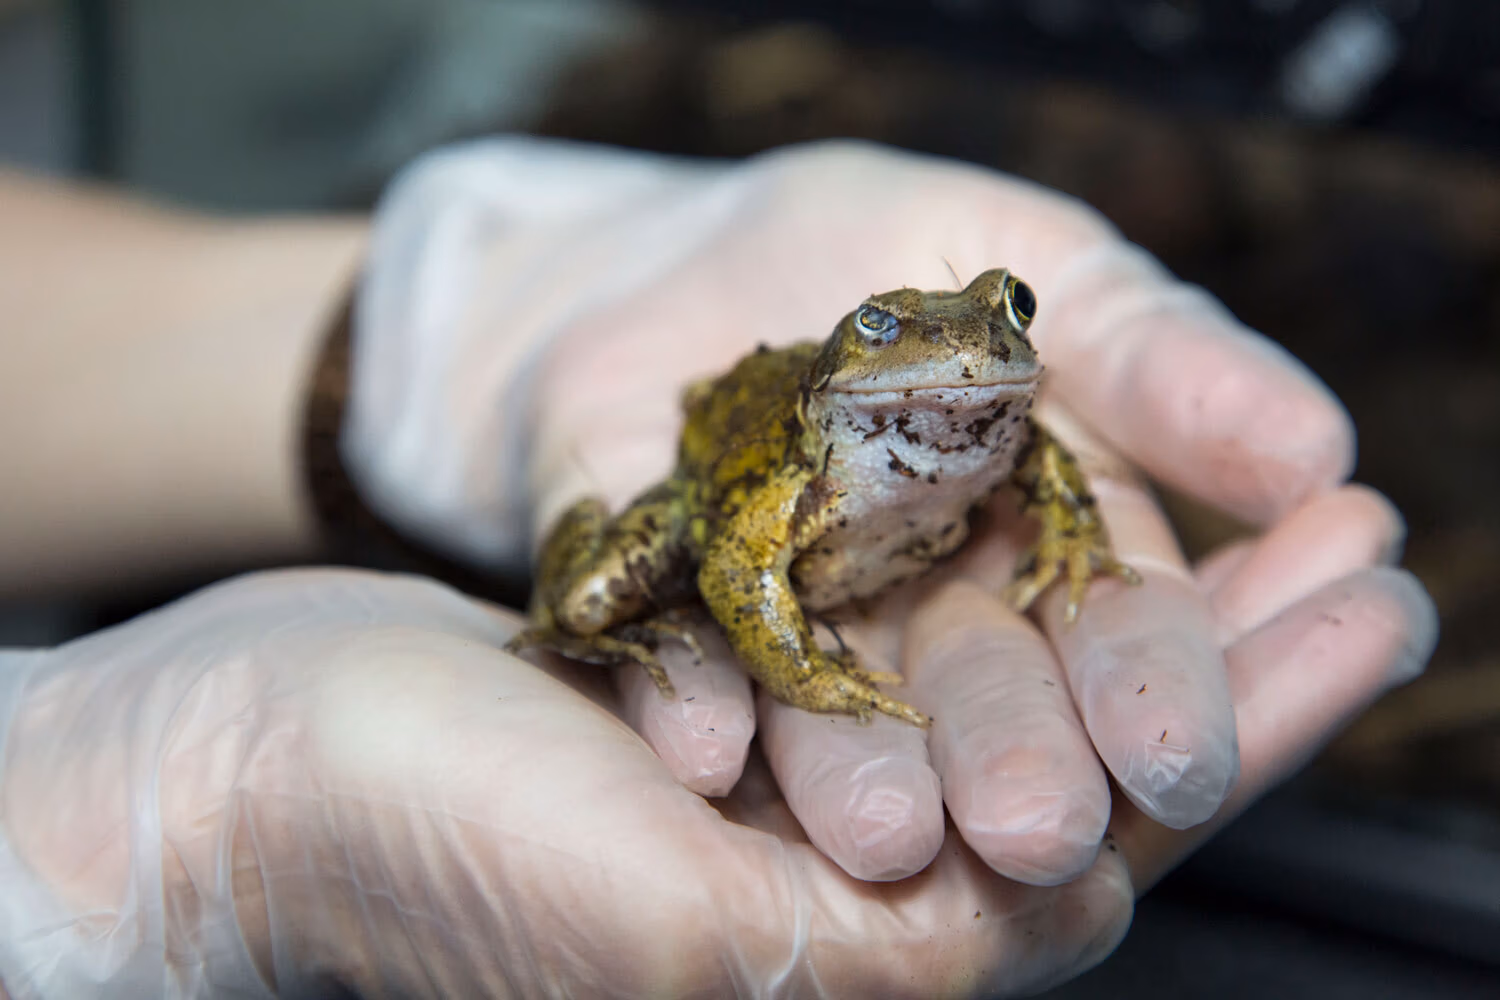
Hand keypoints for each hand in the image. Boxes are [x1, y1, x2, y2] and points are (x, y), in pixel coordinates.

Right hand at [0, 560, 1430, 996]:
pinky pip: (927, 643)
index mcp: (859, 966)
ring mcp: (806, 802)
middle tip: (1366, 535)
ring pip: (1029, 696)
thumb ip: (879, 953)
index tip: (1373, 598)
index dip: (1261, 726)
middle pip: (1101, 768)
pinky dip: (1018, 573)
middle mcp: (854, 899)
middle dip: (1245, 654)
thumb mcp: (664, 933)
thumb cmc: (424, 854)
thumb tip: (1073, 907)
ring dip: (1150, 599)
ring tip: (1270, 506)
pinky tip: (1073, 510)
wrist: (258, 763)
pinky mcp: (755, 719)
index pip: (1119, 847)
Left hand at [340, 135, 1434, 879]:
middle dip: (1010, 755)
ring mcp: (786, 620)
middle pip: (975, 690)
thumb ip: (1161, 357)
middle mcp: (919, 608)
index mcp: (1039, 538)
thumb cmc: (885, 257)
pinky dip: (689, 699)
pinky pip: (672, 659)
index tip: (1179, 753)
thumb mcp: (1042, 264)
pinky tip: (704, 751)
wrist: (683, 252)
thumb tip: (1317, 450)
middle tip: (1038, 829)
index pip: (1112, 623)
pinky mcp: (660, 608)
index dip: (1152, 685)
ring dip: (850, 773)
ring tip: (880, 835)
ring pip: (830, 708)